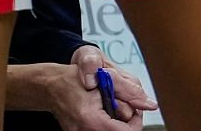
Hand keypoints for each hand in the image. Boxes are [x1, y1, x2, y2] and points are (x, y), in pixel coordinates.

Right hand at [7, 46, 156, 128]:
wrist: (50, 86)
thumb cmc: (73, 78)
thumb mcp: (104, 77)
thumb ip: (129, 91)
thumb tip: (150, 104)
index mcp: (91, 120)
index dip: (135, 121)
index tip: (134, 108)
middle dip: (126, 121)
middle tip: (121, 104)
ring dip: (117, 123)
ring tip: (110, 106)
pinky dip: (107, 124)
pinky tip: (103, 112)